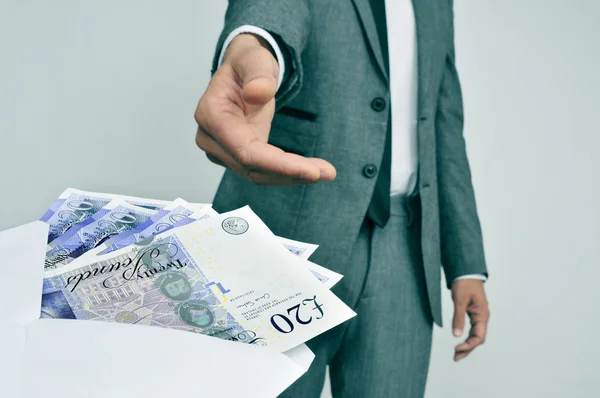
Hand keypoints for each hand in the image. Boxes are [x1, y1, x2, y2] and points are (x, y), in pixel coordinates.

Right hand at [194, 33, 335, 185]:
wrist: (241, 71)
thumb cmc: (247, 64)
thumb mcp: (256, 59)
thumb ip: (258, 75)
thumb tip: (257, 94)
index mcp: (212, 115)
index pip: (246, 150)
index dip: (278, 164)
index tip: (311, 171)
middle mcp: (210, 138)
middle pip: (252, 168)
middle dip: (290, 173)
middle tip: (328, 172)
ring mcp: (220, 150)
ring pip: (257, 174)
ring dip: (291, 176)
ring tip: (325, 172)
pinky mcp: (235, 156)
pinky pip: (261, 171)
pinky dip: (286, 172)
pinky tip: (310, 169)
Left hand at [451, 279, 489, 360]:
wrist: (466, 271)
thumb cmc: (465, 284)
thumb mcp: (460, 300)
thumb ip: (458, 317)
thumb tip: (456, 335)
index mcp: (482, 315)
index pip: (479, 337)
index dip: (468, 345)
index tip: (456, 349)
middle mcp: (482, 317)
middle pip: (477, 338)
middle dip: (467, 349)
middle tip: (455, 358)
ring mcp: (479, 316)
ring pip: (475, 335)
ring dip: (467, 345)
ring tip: (457, 354)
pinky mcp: (473, 313)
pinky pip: (472, 329)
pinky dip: (466, 337)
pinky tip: (460, 341)